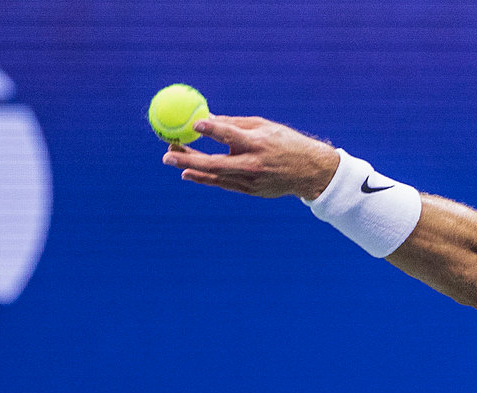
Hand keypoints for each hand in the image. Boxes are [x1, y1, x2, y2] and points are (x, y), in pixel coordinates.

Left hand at [161, 115, 339, 199]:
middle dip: (189, 157)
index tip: (194, 125)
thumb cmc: (284, 142)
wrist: (308, 172)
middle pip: (215, 163)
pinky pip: (223, 183)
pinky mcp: (250, 190)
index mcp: (258, 143)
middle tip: (168, 151)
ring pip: (215, 176)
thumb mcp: (264, 127)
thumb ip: (236, 124)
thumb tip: (208, 118)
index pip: (231, 135)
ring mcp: (251, 180)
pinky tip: (189, 173)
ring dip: (191, 168)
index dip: (212, 130)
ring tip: (170, 159)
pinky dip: (205, 178)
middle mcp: (253, 163)